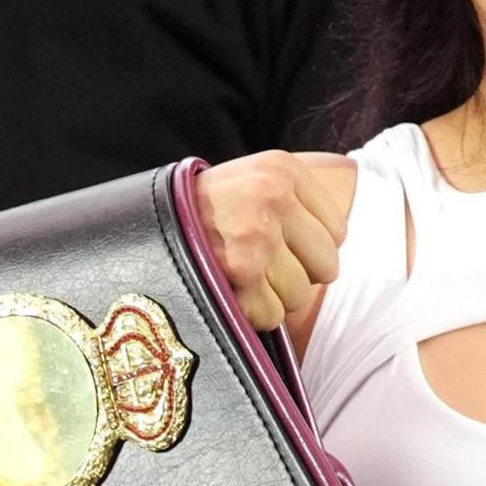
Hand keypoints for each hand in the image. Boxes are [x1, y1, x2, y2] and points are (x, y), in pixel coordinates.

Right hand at [199, 151, 347, 331]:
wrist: (144, 222)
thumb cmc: (202, 210)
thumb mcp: (252, 179)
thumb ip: (297, 200)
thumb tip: (341, 242)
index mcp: (282, 170)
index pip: (338, 232)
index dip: (308, 247)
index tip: (278, 243)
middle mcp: (272, 198)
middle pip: (326, 267)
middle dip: (297, 275)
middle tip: (260, 266)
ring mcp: (256, 237)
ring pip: (300, 296)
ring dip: (271, 296)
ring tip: (239, 277)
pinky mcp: (239, 274)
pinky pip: (271, 315)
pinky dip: (251, 313)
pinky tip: (228, 291)